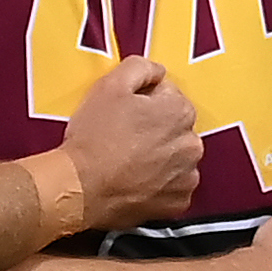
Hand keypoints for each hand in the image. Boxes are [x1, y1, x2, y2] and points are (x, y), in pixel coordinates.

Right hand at [64, 55, 202, 229]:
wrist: (80, 188)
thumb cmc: (93, 137)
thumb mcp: (110, 85)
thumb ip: (140, 68)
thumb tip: (157, 72)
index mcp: (180, 111)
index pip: (168, 97)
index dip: (144, 103)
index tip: (125, 114)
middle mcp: (192, 143)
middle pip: (175, 129)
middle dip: (155, 130)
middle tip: (123, 138)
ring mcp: (187, 176)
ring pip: (176, 159)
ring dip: (159, 158)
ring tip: (128, 162)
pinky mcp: (178, 202)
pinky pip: (173, 188)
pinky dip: (159, 185)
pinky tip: (135, 182)